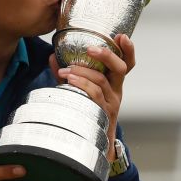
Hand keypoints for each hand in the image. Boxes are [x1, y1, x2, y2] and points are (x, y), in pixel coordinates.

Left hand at [49, 34, 135, 159]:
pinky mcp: (102, 113)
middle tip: (91, 48)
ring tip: (66, 69)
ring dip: (83, 72)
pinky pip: (93, 95)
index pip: (127, 63)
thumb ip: (69, 73)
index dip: (128, 50)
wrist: (95, 144)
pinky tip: (68, 80)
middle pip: (121, 68)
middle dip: (107, 55)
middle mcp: (117, 91)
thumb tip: (52, 56)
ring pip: (102, 81)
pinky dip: (81, 85)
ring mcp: (111, 103)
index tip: (122, 36)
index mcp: (115, 82)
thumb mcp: (80, 90)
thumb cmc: (87, 111)